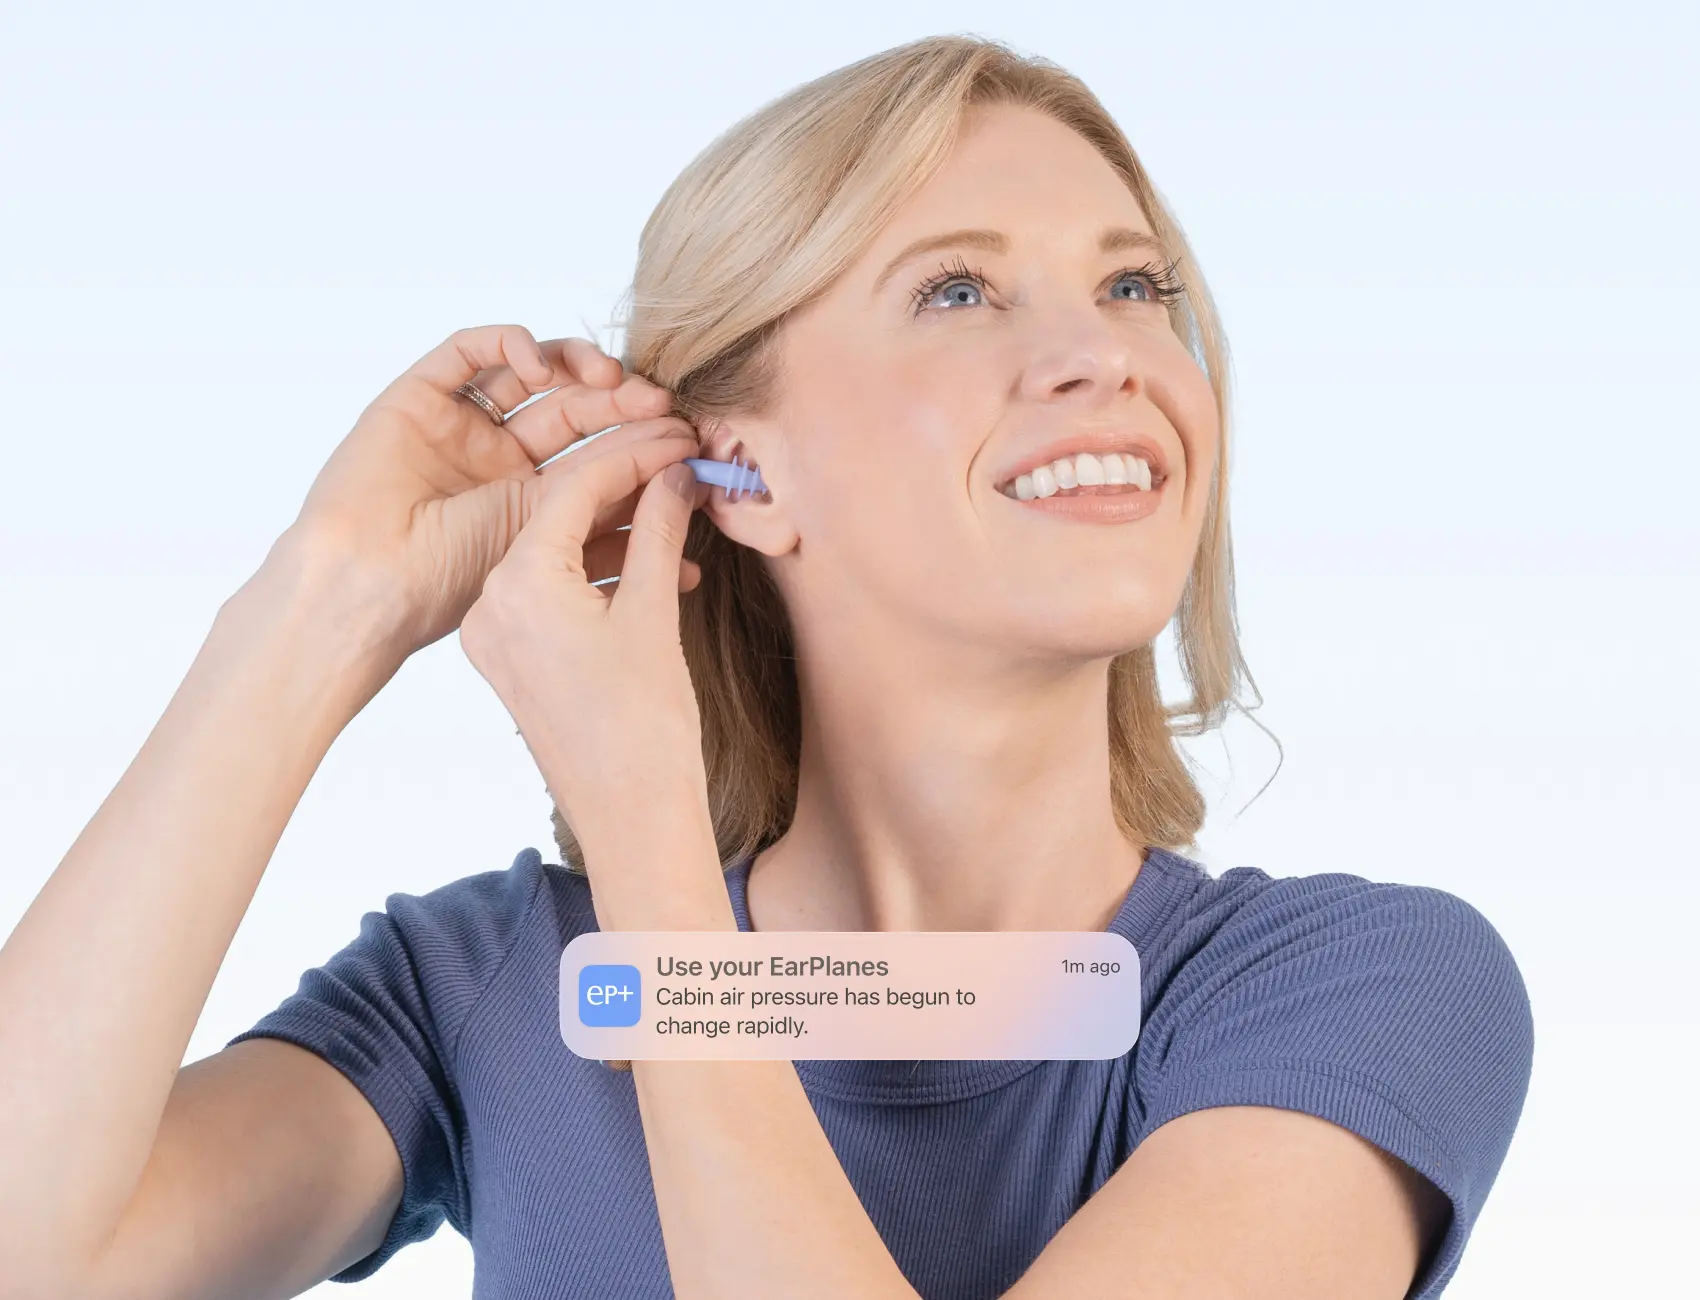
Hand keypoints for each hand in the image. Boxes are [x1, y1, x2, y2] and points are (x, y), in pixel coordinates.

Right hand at [276, 323, 701, 665]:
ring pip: (531, 374)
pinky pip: (470, 350)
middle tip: (663, 404)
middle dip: (622, 403)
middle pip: (573, 411)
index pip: (598, 455)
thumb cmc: (451, 588)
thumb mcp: (553, 551)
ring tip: (613, 379)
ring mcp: (459, 425)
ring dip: (578, 366)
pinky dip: (512, 344)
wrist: (370, 588)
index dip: (643, 442)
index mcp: (530, 501)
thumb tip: (688, 519)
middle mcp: (498, 459)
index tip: (687, 443)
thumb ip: (612, 524)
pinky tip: (544, 367)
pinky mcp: (418, 395)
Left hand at [457, 423, 713, 842]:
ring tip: (676, 507)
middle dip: (624, 485)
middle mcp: (491, 605)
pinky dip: (600, 573)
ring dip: (616, 529)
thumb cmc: (645, 730)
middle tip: (679, 461)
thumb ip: (659, 531)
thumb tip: (674, 475)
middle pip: (560, 515)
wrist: (631, 821)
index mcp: (517, 583)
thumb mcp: (655, 613)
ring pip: (558, 554)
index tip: (680, 436)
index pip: (574, 487)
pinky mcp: (512, 661)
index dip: (634, 453)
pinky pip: (554, 593)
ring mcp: (496, 636)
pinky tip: (653, 560)